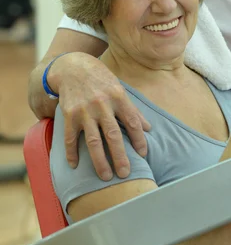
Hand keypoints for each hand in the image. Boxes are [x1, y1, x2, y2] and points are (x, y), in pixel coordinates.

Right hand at [48, 53, 150, 179]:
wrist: (72, 67)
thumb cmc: (100, 80)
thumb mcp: (119, 89)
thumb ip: (132, 110)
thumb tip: (148, 128)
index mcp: (118, 97)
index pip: (132, 122)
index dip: (138, 139)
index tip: (143, 154)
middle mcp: (102, 105)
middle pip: (113, 135)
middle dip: (120, 156)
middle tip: (125, 174)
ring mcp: (84, 111)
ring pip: (93, 140)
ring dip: (100, 160)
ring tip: (105, 177)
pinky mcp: (69, 115)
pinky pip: (71, 137)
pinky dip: (71, 152)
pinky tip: (75, 165)